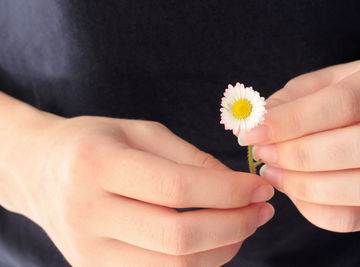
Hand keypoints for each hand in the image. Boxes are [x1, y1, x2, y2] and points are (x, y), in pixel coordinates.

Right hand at [22, 115, 273, 265]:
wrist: (43, 171)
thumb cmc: (96, 143)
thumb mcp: (140, 132)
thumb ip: (189, 158)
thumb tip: (236, 185)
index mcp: (97, 164)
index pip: (176, 188)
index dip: (228, 191)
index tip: (260, 186)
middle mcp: (88, 212)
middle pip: (177, 238)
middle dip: (234, 226)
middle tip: (262, 209)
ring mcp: (88, 251)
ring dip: (222, 249)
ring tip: (245, 225)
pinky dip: (199, 263)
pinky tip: (216, 241)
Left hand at [240, 54, 359, 232]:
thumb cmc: (344, 94)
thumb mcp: (317, 84)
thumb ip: (286, 103)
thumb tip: (248, 127)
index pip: (344, 103)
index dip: (291, 122)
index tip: (252, 134)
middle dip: (299, 157)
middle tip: (262, 155)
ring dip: (306, 187)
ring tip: (273, 174)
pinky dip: (318, 211)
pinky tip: (294, 193)